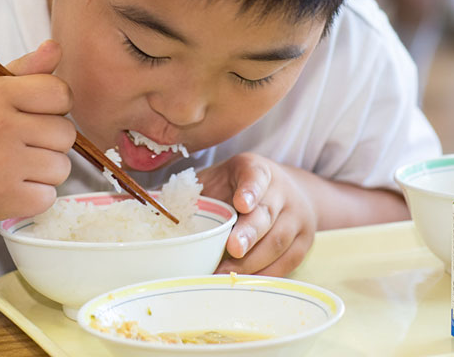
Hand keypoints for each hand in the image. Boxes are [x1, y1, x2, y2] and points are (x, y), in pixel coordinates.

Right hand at [0, 40, 76, 225]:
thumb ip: (27, 69)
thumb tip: (56, 46)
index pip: (61, 93)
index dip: (56, 104)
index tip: (37, 112)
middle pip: (67, 133)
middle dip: (50, 140)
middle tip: (21, 143)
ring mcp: (3, 167)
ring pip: (62, 167)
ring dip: (45, 169)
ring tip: (16, 165)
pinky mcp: (7, 200)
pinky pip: (50, 196)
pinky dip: (36, 195)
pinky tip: (12, 186)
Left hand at [197, 153, 316, 275]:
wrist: (285, 193)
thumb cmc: (239, 188)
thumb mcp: (219, 177)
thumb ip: (193, 188)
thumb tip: (149, 200)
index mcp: (257, 170)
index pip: (256, 176)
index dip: (250, 189)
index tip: (241, 203)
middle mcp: (281, 191)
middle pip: (268, 213)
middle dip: (250, 233)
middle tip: (233, 249)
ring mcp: (297, 216)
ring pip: (278, 240)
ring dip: (252, 261)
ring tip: (225, 273)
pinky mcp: (304, 241)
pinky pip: (287, 262)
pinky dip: (265, 274)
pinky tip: (244, 281)